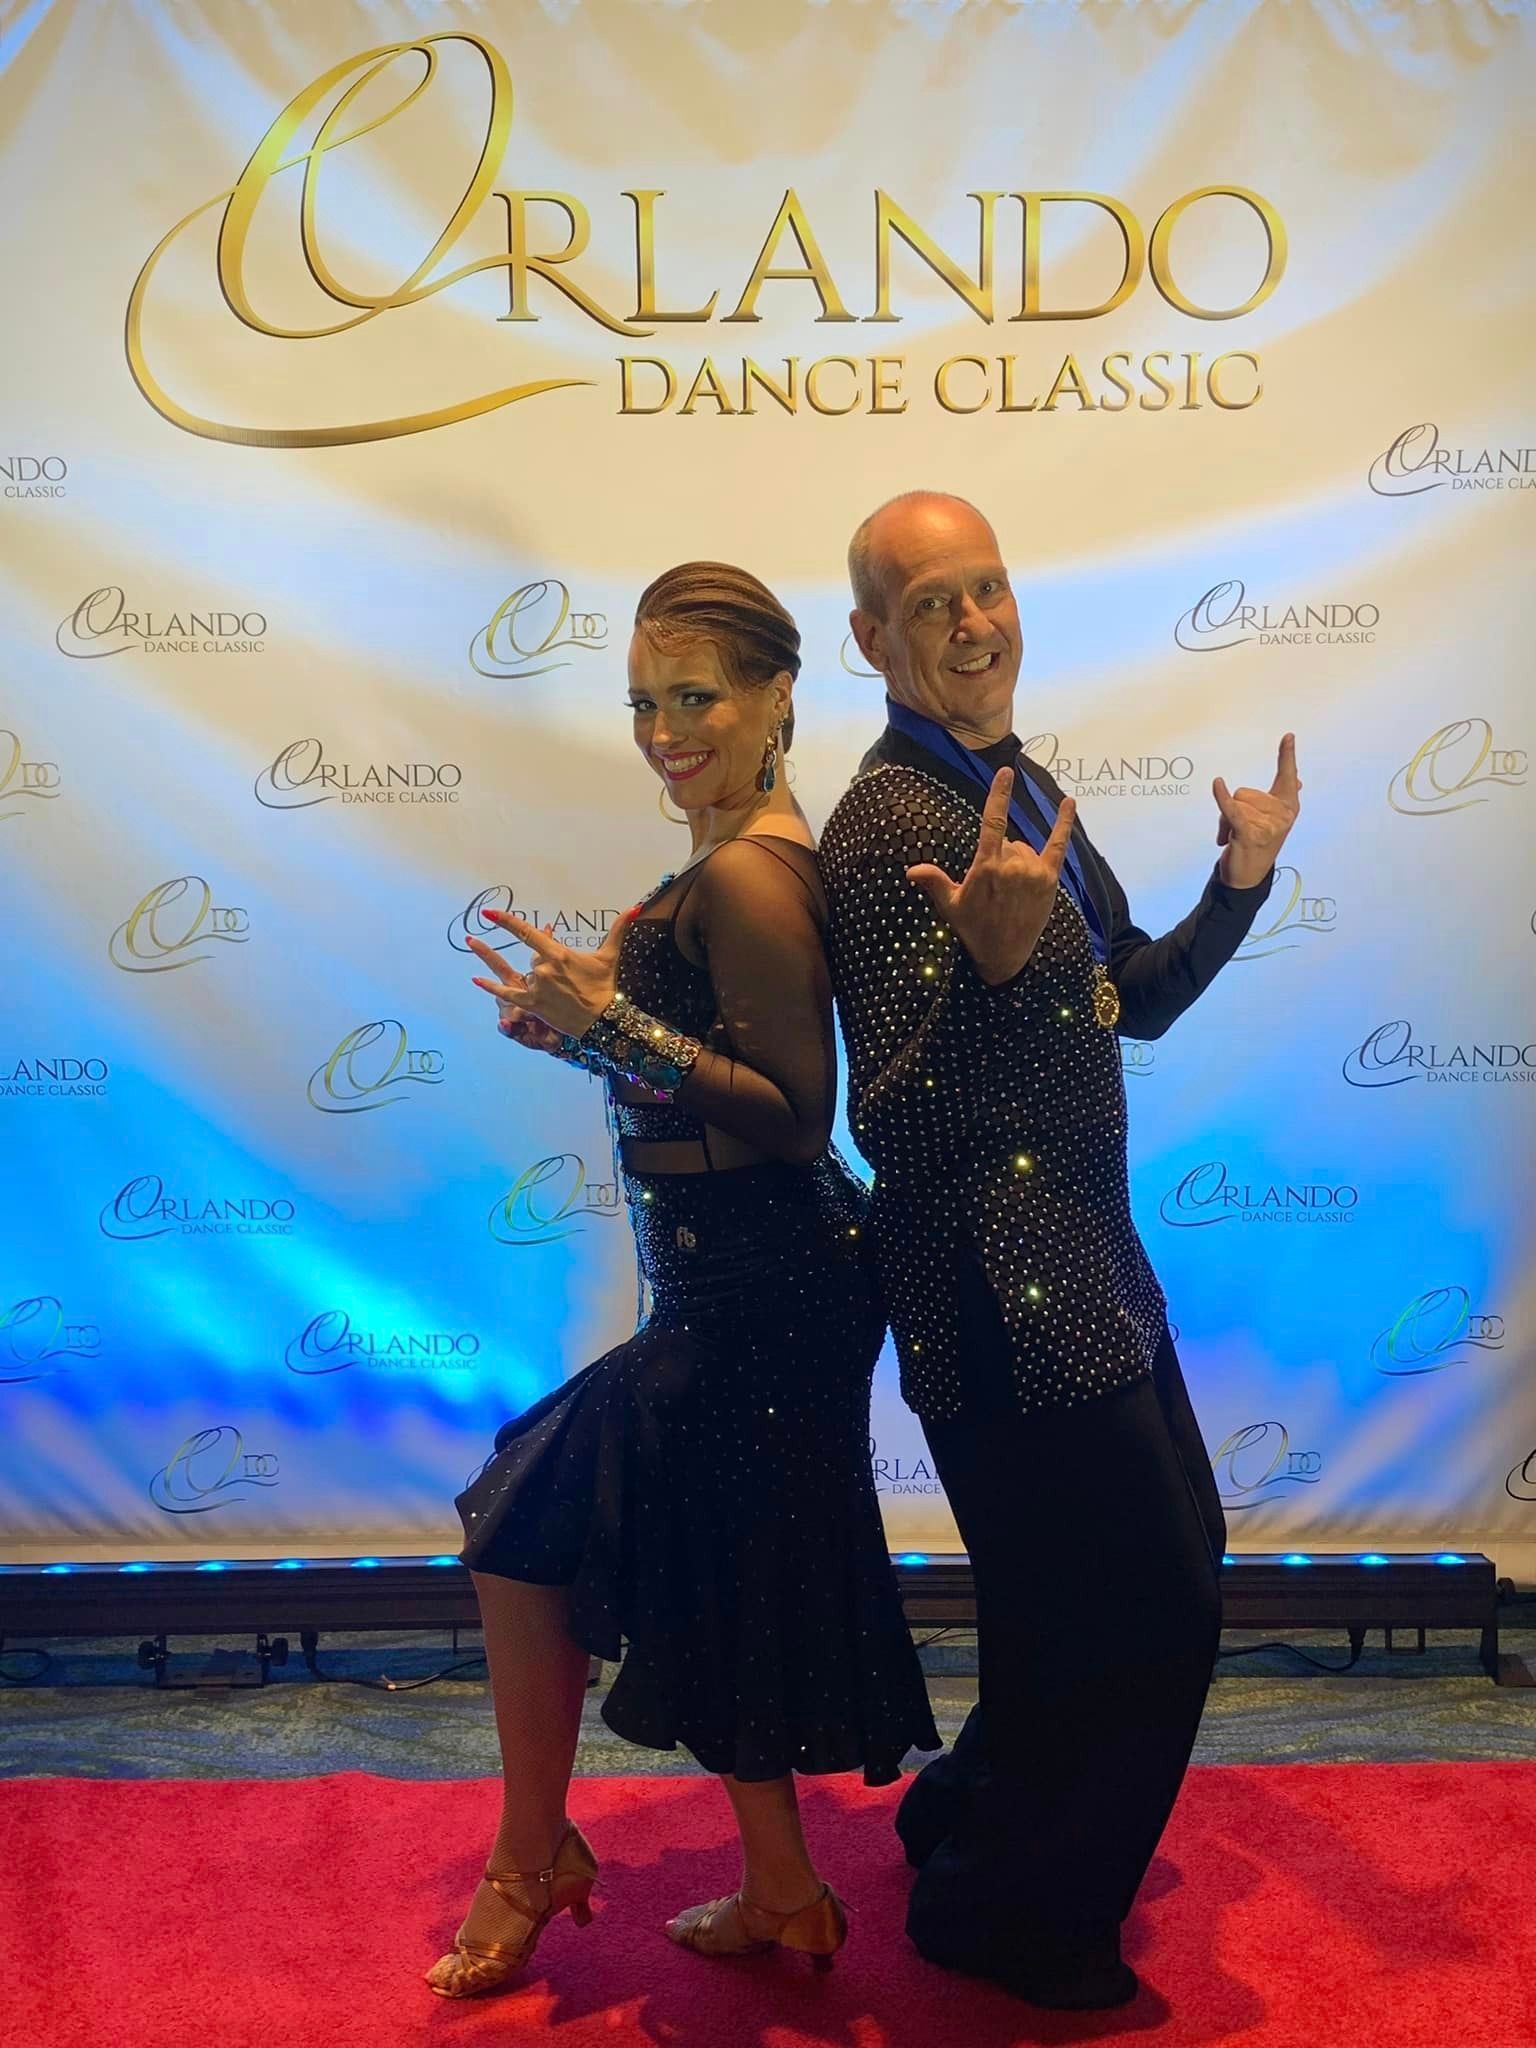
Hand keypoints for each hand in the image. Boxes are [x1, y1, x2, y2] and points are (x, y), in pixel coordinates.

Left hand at [469, 910, 625, 1037]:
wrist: (603, 1019)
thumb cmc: (604, 986)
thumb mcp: (609, 956)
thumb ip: (618, 929)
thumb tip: (634, 909)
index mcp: (558, 953)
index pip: (527, 933)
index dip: (506, 922)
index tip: (489, 914)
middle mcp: (544, 968)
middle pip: (534, 958)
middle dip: (547, 965)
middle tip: (568, 980)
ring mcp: (537, 987)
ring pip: (529, 976)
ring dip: (541, 981)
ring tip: (561, 993)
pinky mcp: (533, 1004)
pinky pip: (507, 994)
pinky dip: (491, 988)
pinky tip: (475, 980)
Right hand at [905, 767, 1075, 985]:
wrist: (1005, 956)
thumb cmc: (974, 929)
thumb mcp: (950, 906)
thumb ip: (935, 882)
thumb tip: (911, 871)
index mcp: (987, 866)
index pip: (993, 822)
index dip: (999, 795)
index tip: (1005, 772)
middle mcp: (1013, 865)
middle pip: (1009, 842)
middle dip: (1001, 856)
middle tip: (995, 888)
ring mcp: (1034, 871)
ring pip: (1025, 849)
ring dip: (1018, 860)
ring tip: (1011, 890)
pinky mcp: (1049, 880)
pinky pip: (1058, 845)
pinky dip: (1064, 823)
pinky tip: (1070, 802)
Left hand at [1213, 734, 1300, 890]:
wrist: (1247, 876)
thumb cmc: (1256, 842)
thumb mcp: (1271, 819)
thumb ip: (1281, 798)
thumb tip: (1299, 781)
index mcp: (1289, 806)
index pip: (1287, 776)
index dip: (1287, 756)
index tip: (1288, 736)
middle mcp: (1283, 815)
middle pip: (1244, 792)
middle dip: (1234, 808)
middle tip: (1239, 830)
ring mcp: (1268, 826)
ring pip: (1234, 803)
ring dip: (1225, 820)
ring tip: (1233, 837)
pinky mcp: (1250, 834)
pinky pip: (1232, 809)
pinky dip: (1222, 798)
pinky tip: (1217, 784)